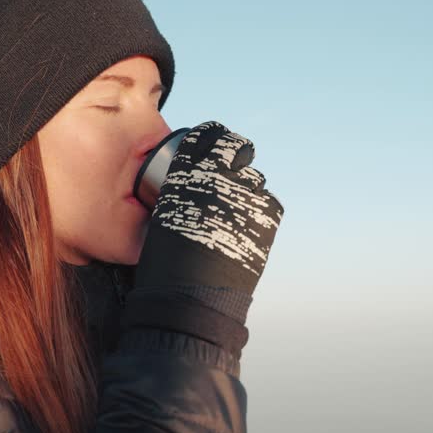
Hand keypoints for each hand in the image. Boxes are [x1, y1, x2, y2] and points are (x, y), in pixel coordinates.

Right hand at [134, 120, 284, 297]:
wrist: (189, 296)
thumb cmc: (167, 265)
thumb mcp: (163, 217)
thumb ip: (182, 194)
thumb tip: (197, 187)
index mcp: (184, 172)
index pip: (205, 136)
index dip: (212, 135)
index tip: (215, 140)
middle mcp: (215, 175)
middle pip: (235, 146)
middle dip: (236, 150)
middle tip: (237, 159)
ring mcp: (244, 192)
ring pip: (255, 176)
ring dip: (248, 186)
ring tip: (239, 207)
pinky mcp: (267, 213)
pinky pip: (269, 201)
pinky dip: (261, 211)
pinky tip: (250, 226)